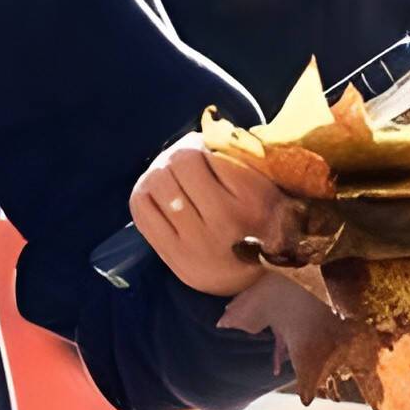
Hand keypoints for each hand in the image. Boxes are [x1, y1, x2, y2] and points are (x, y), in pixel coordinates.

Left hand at [127, 129, 294, 299]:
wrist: (256, 279)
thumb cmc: (264, 221)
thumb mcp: (268, 186)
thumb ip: (243, 159)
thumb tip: (207, 130)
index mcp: (253, 197)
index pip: (210, 152)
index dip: (200, 141)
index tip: (202, 143)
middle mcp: (223, 220)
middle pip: (179, 163)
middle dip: (177, 152)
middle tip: (182, 155)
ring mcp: (195, 240)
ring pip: (156, 183)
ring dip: (158, 169)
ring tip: (169, 170)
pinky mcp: (172, 255)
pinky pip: (141, 210)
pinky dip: (143, 191)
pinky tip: (155, 190)